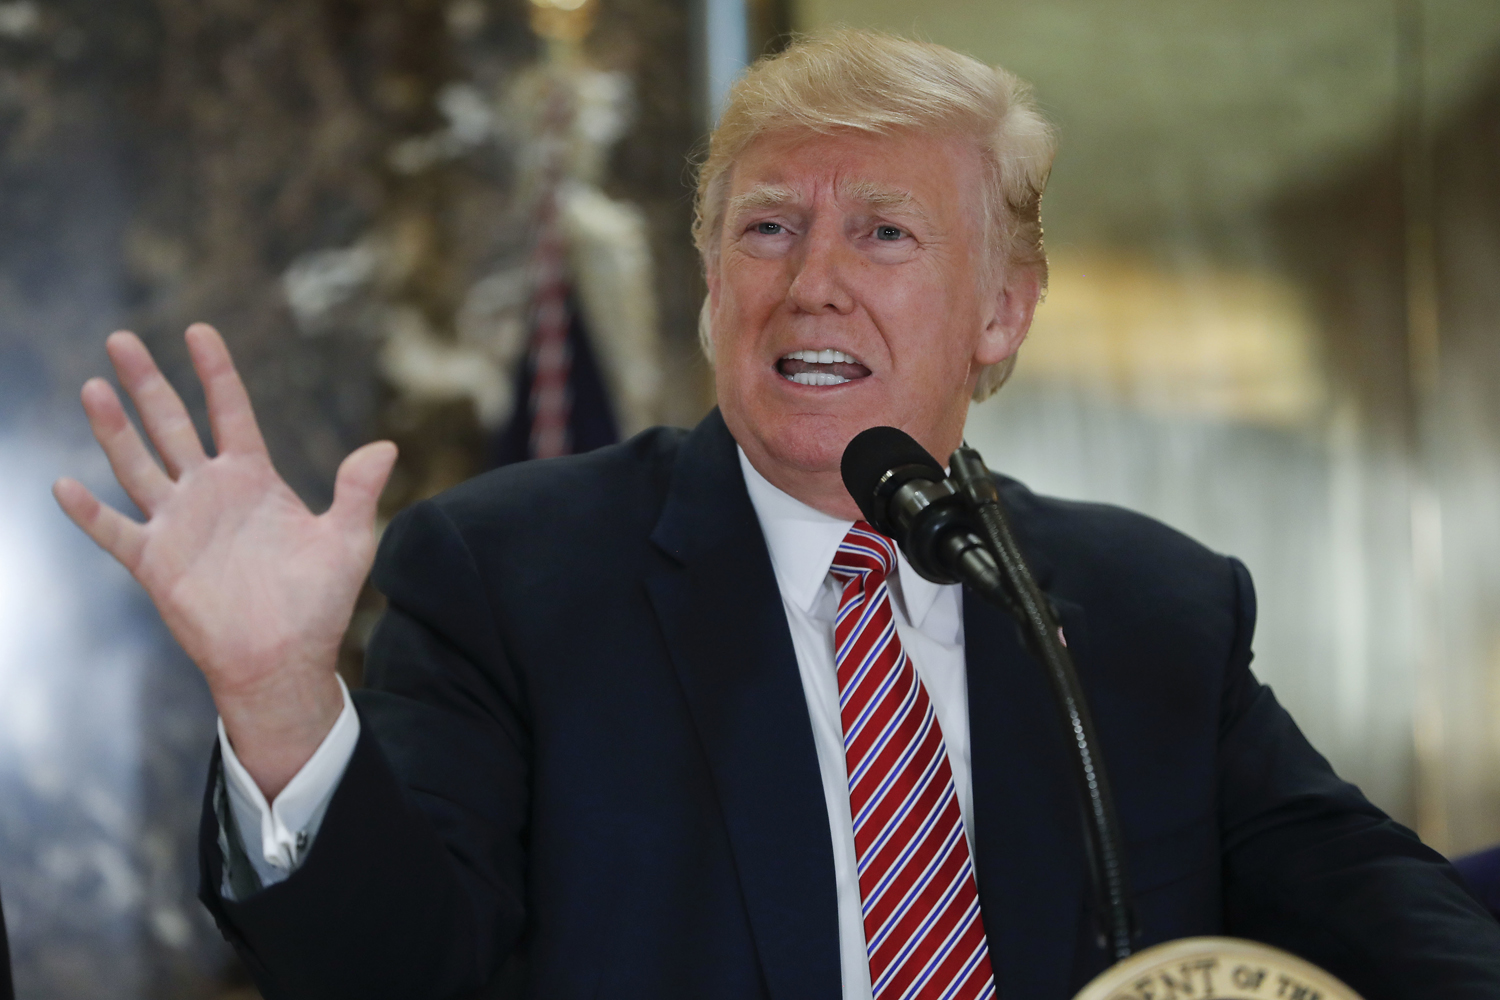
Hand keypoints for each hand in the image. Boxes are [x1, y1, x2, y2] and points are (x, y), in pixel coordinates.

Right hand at [53, 324, 396, 798]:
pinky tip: (64, 484)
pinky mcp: (156, 563)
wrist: (284, 660)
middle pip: (172, 425)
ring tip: (93, 386)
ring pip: (137, 464)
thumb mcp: (347, 541)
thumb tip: (386, 447)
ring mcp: (179, 525)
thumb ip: (357, 491)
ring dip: (114, 428)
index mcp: (254, 480)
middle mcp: (210, 493)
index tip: (199, 331)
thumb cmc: (318, 604)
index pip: (230, 412)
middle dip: (148, 382)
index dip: (216, 372)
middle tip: (122, 338)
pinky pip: (115, 531)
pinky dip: (89, 511)